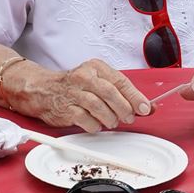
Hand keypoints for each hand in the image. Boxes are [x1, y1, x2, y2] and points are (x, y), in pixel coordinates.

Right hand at [16, 59, 153, 130]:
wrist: (44, 90)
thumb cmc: (76, 86)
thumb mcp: (100, 82)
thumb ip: (123, 93)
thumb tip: (149, 107)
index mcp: (96, 67)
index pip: (120, 81)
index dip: (135, 97)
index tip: (145, 108)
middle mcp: (83, 77)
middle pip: (110, 93)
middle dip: (124, 108)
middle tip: (129, 117)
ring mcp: (73, 93)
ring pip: (98, 107)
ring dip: (110, 118)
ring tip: (112, 121)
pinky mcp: (65, 109)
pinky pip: (86, 120)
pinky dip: (96, 125)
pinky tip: (97, 124)